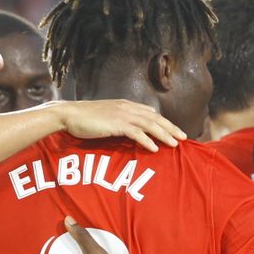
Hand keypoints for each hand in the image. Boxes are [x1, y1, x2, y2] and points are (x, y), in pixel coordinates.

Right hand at [58, 100, 186, 151]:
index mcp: (126, 105)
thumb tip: (131, 131)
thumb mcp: (107, 117)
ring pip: (149, 125)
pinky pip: (135, 132)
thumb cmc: (85, 118)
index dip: (164, 122)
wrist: (69, 114)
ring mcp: (122, 115)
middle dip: (171, 128)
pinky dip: (146, 140)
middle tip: (184, 138)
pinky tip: (154, 148)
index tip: (175, 131)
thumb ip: (120, 121)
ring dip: (164, 134)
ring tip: (175, 144)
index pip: (150, 113)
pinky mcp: (115, 124)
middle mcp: (127, 107)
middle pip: (155, 118)